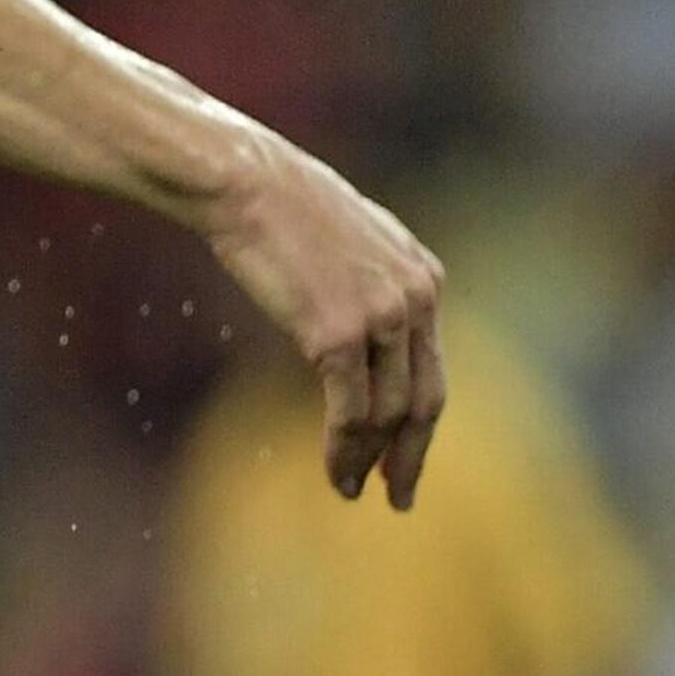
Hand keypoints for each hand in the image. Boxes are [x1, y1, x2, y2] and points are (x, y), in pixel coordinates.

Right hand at [191, 129, 446, 505]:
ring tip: (349, 489)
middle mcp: (417, 298)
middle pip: (425, 399)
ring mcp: (382, 317)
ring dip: (370, 459)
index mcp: (424, 277)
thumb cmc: (276, 204)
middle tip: (399, 494)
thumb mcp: (346, 241)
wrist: (243, 180)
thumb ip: (367, 282)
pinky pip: (351, 409)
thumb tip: (359, 323)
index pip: (431, 366)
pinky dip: (344, 449)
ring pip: (388, 412)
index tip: (405, 453)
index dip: (419, 419)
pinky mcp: (340, 333)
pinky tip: (333, 471)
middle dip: (411, 453)